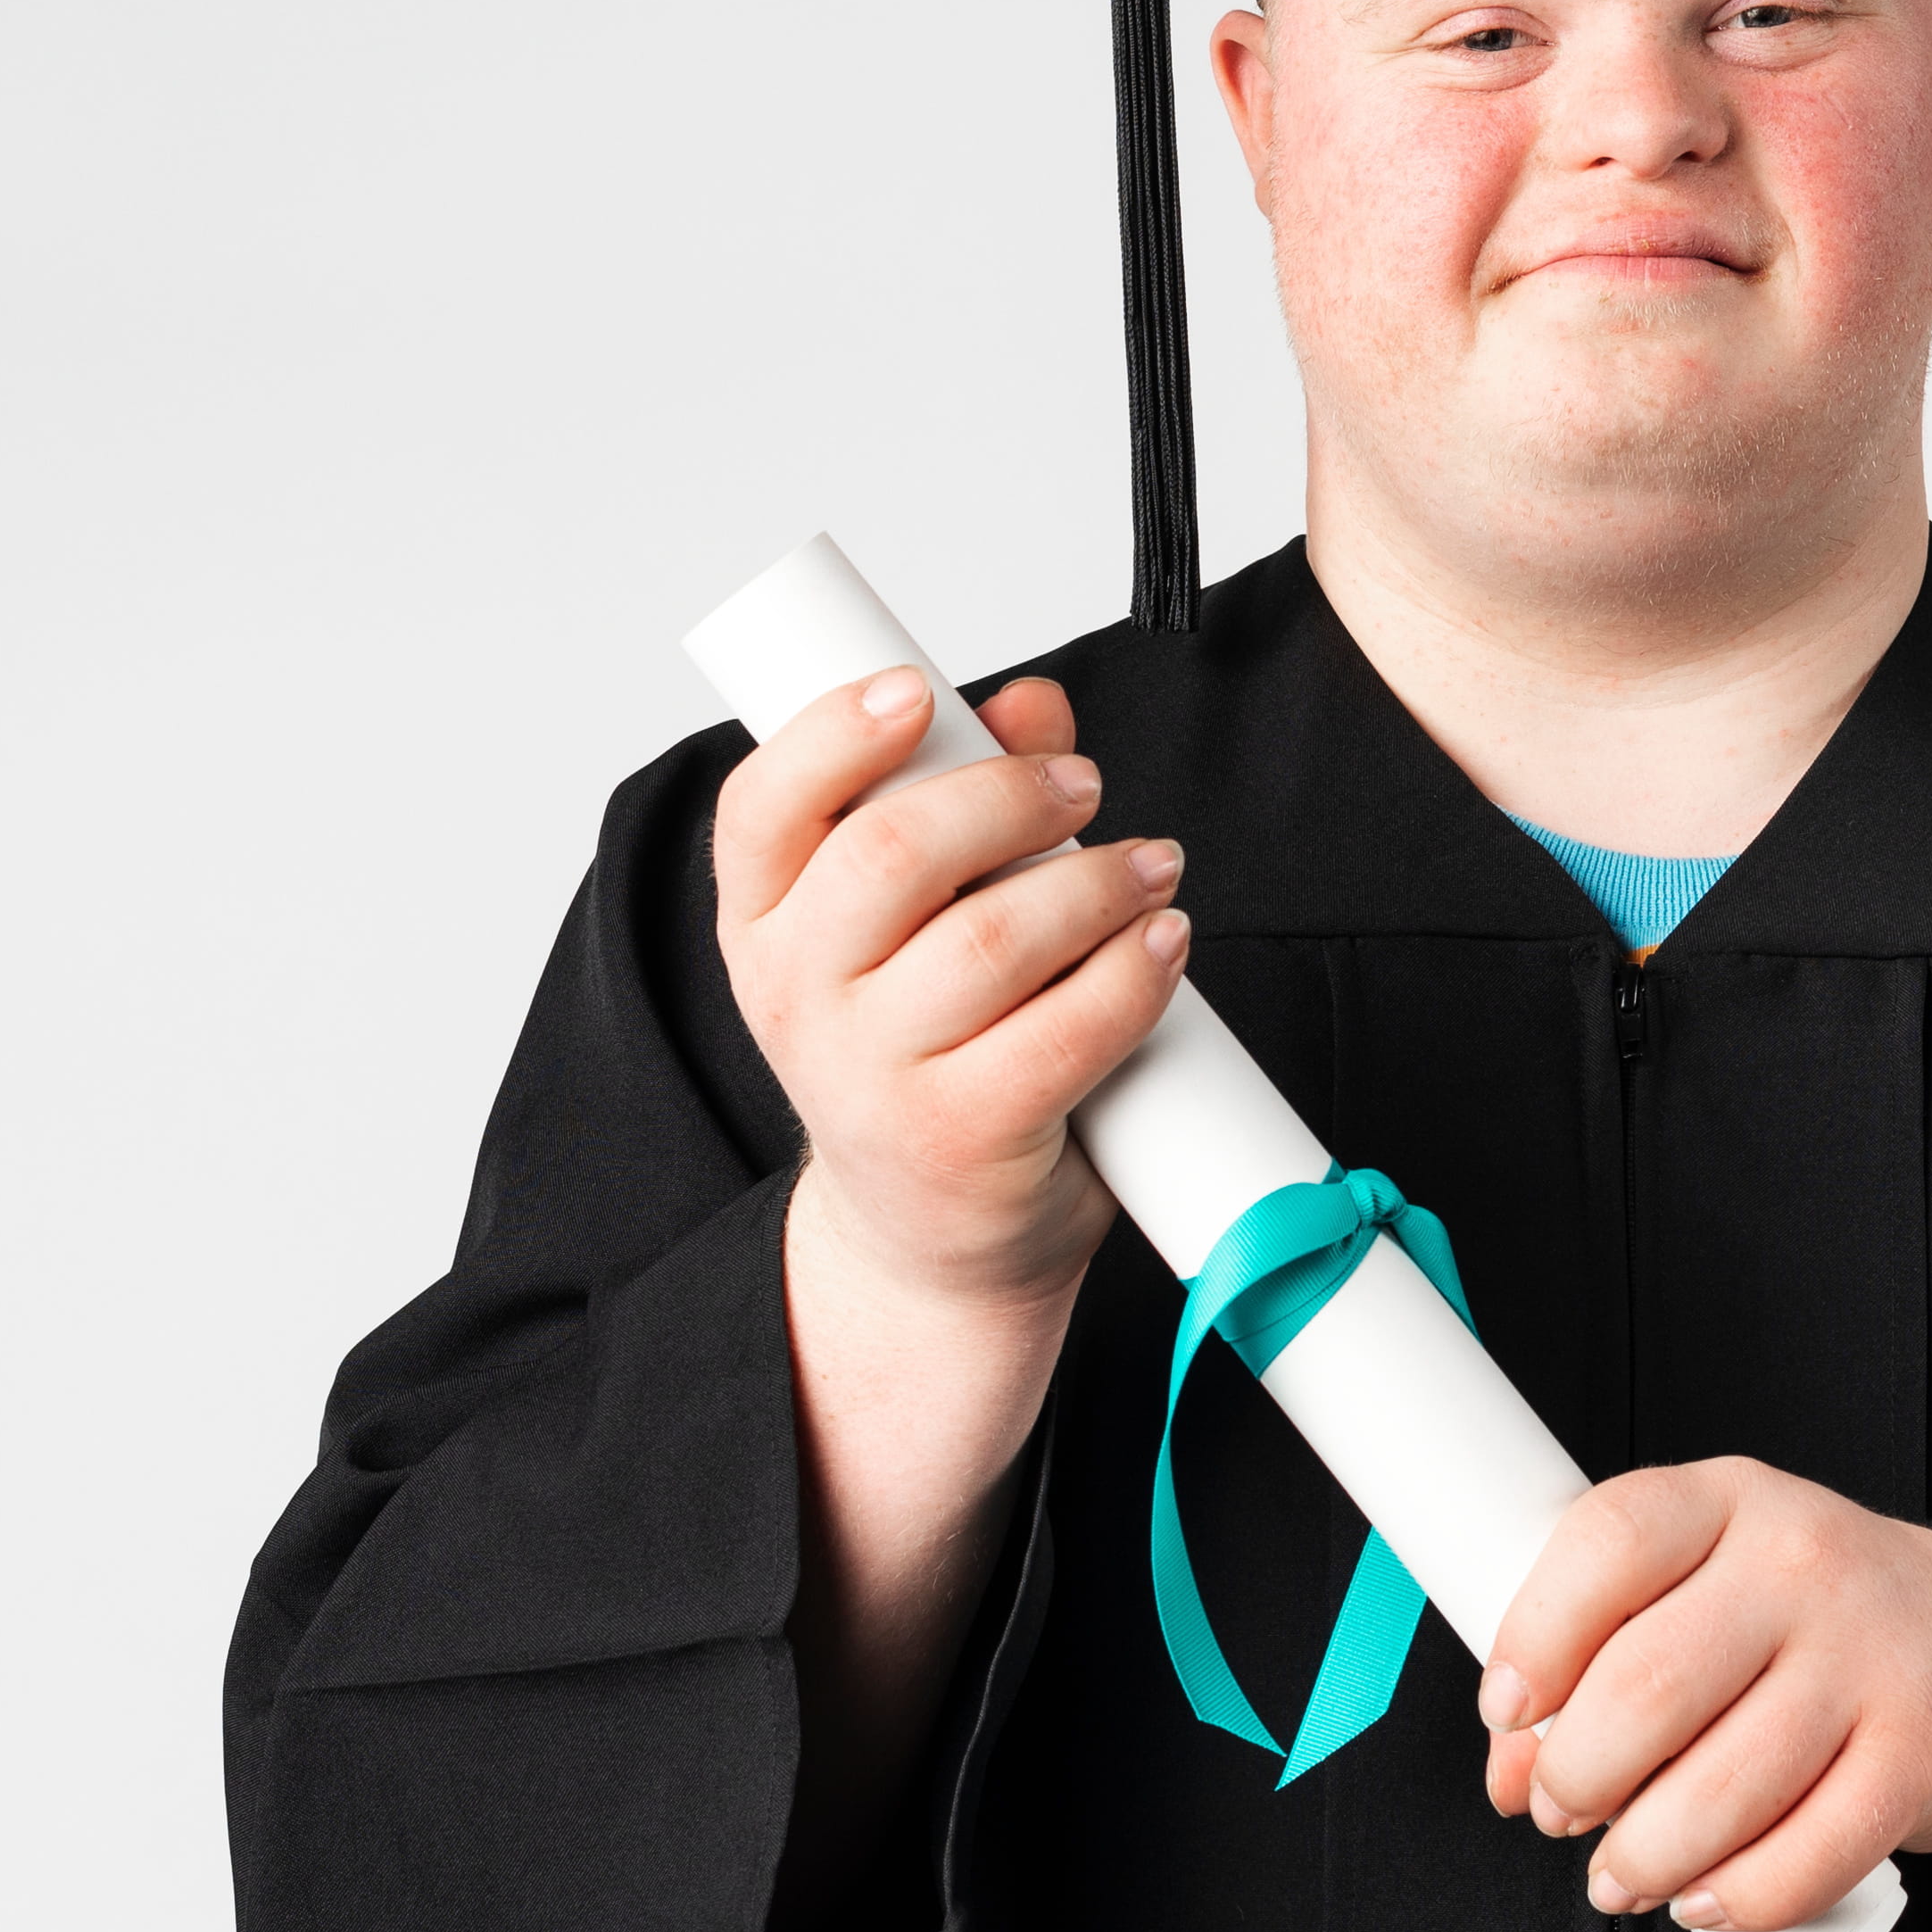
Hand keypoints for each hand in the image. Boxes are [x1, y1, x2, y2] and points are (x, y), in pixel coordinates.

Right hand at [720, 667, 1190, 1927]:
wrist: (937, 1240)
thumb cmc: (932, 1050)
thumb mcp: (917, 927)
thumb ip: (965, 800)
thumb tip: (1033, 707)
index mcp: (764, 927)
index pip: (764, 807)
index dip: (835, 733)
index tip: (919, 690)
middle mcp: (798, 1000)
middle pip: (890, 853)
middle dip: (1008, 797)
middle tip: (1085, 788)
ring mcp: (872, 1079)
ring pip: (994, 936)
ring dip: (1096, 881)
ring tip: (1151, 867)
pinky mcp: (963, 1141)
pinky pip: (1064, 1030)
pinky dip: (1134, 971)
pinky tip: (1167, 943)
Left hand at [1478, 1459, 1931, 1926]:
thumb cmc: (1807, 1622)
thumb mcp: (1702, 1591)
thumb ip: (1597, 1661)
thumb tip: (1515, 1770)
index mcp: (1727, 1500)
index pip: (1610, 1540)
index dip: (1535, 1634)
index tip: (1506, 1706)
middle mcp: (1802, 1564)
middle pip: (1648, 1684)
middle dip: (1577, 1774)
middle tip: (1562, 1809)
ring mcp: (1869, 1658)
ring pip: (1720, 1790)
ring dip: (1643, 1858)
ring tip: (1623, 1872)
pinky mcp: (1919, 1756)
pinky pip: (1808, 1856)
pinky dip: (1738, 1898)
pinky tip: (1705, 1897)